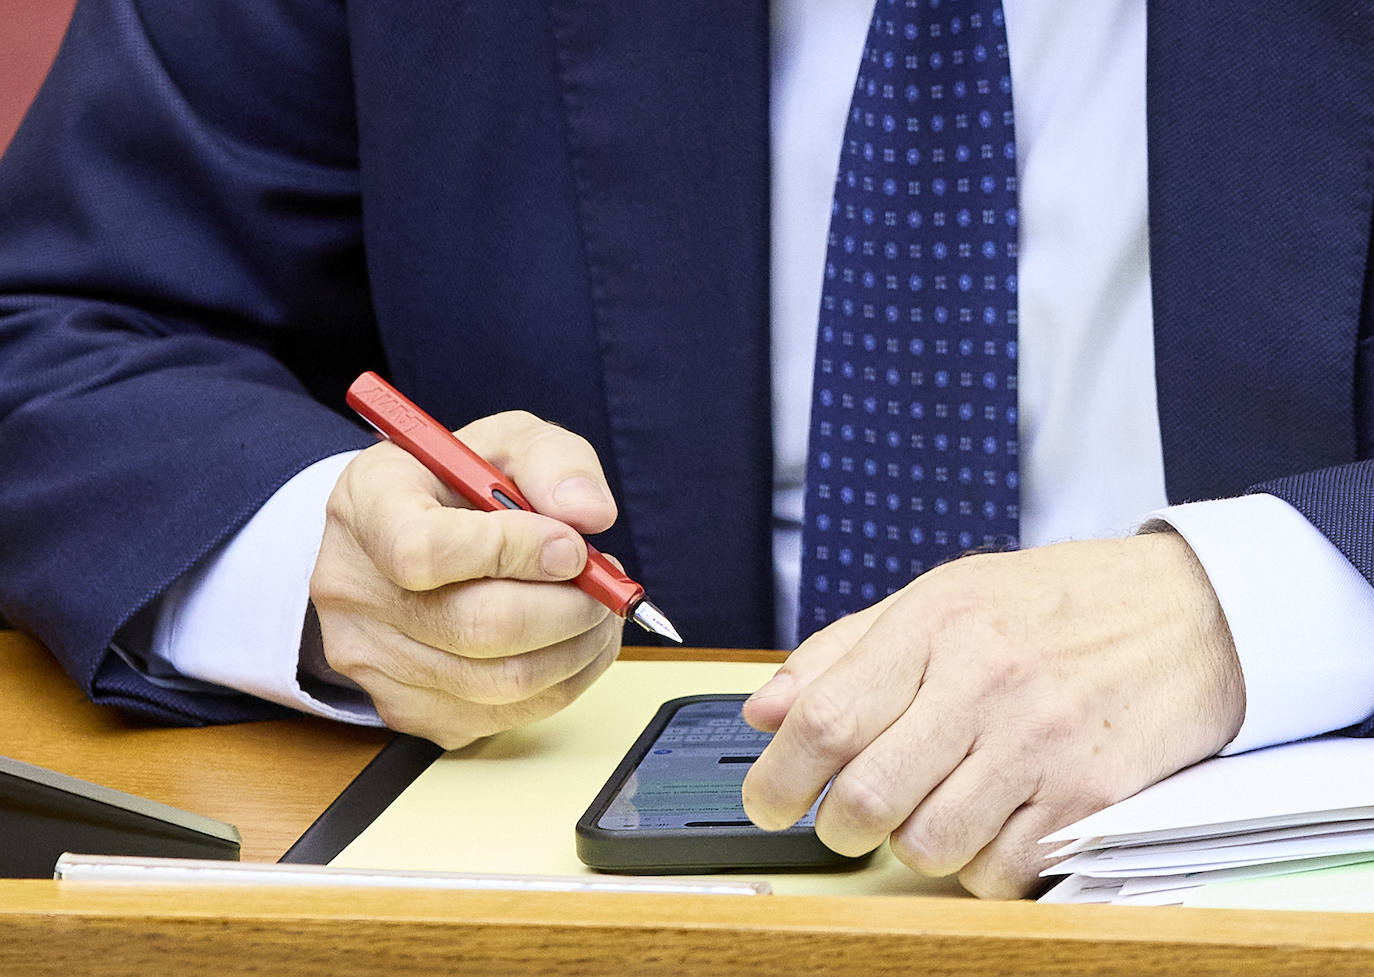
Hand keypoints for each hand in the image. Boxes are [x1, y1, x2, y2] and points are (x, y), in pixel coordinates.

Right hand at [310, 410, 622, 748]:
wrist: (400, 537)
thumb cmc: (454, 486)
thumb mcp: (503, 442)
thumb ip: (553, 461)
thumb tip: (590, 513)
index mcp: (367, 508)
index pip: (426, 550)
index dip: (513, 552)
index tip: (571, 545)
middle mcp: (354, 591)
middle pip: (476, 628)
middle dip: (568, 608)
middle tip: (605, 585)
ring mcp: (372, 662)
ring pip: (503, 682)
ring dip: (577, 648)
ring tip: (597, 609)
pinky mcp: (408, 710)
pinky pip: (506, 716)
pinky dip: (563, 682)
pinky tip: (573, 642)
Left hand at [740, 532, 1244, 898]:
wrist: (1191, 613)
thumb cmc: (1055, 605)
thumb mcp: (942, 597)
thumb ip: (843, 652)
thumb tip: (766, 712)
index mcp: (934, 622)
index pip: (826, 720)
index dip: (777, 778)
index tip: (767, 802)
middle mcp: (984, 679)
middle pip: (867, 797)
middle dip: (837, 825)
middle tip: (845, 817)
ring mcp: (1041, 741)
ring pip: (927, 845)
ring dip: (910, 844)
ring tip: (930, 807)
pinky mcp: (1090, 795)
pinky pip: (998, 871)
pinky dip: (977, 863)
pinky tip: (990, 821)